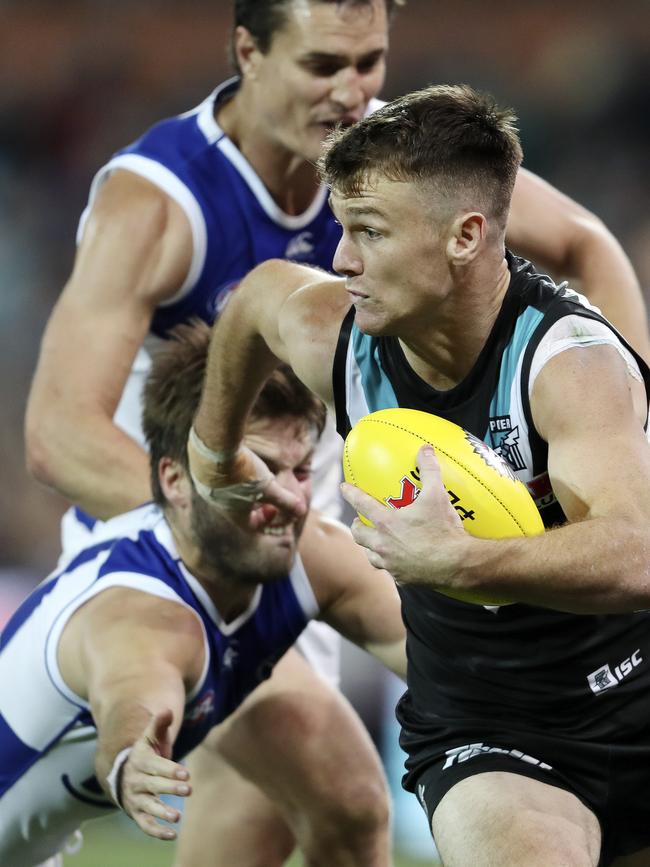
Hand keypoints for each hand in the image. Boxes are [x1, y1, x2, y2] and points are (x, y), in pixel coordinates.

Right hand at [119, 710, 191, 840]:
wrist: (120, 775)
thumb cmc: (144, 755)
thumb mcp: (148, 739)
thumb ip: (157, 725)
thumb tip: (166, 711)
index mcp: (140, 762)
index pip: (156, 766)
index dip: (170, 770)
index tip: (186, 774)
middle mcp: (136, 781)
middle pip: (154, 785)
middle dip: (170, 788)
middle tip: (189, 790)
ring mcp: (135, 799)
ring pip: (148, 807)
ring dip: (162, 812)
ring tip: (177, 816)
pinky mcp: (136, 814)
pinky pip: (145, 825)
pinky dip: (156, 831)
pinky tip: (172, 835)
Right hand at [188, 430, 305, 521]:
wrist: (216, 445)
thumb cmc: (244, 470)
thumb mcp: (270, 487)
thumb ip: (286, 500)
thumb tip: (302, 511)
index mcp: (234, 512)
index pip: (251, 525)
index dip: (266, 520)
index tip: (275, 507)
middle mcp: (217, 503)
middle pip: (238, 509)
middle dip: (254, 503)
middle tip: (266, 490)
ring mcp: (206, 486)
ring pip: (227, 492)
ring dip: (242, 487)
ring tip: (254, 474)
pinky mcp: (200, 469)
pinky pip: (216, 477)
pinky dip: (229, 474)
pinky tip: (238, 461)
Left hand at [340, 444, 468, 585]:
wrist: (456, 563)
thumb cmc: (443, 528)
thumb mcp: (437, 495)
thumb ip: (430, 471)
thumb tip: (425, 449)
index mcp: (387, 522)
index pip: (362, 504)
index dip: (350, 494)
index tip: (343, 488)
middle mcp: (383, 544)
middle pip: (359, 534)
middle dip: (357, 526)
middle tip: (361, 521)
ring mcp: (390, 563)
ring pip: (369, 555)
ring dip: (369, 547)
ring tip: (375, 542)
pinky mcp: (401, 577)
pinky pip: (389, 570)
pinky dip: (389, 563)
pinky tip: (397, 560)